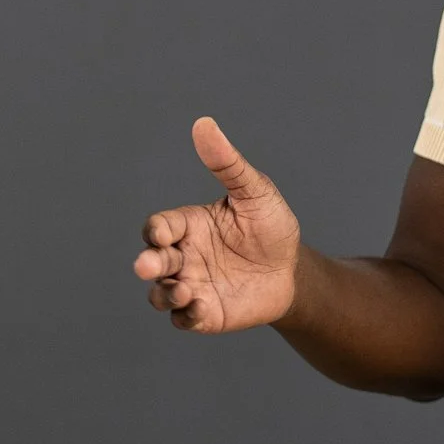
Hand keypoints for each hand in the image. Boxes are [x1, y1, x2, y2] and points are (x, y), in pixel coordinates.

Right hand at [134, 117, 302, 333]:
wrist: (295, 271)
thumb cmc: (272, 227)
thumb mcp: (254, 191)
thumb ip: (227, 163)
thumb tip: (204, 124)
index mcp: (189, 225)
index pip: (159, 226)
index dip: (156, 230)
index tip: (164, 234)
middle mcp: (184, 256)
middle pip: (153, 260)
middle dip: (148, 263)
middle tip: (149, 266)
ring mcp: (192, 286)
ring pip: (160, 293)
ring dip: (164, 293)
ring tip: (184, 291)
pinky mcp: (204, 313)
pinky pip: (183, 318)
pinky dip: (186, 315)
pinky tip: (201, 307)